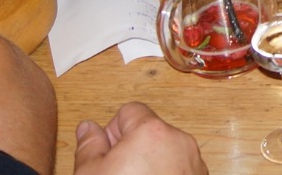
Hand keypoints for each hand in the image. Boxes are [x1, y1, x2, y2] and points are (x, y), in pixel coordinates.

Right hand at [74, 103, 207, 174]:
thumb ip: (89, 145)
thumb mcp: (91, 174)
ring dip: (150, 165)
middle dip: (132, 150)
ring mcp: (194, 163)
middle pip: (150, 132)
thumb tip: (87, 126)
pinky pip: (180, 169)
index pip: (130, 112)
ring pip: (166, 152)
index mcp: (152, 131)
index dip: (113, 132)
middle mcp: (179, 141)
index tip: (107, 156)